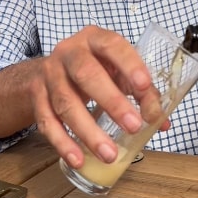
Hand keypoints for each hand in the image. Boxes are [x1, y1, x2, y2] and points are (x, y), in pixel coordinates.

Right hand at [29, 26, 167, 167]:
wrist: (50, 70)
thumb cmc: (94, 68)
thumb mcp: (117, 70)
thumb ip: (142, 91)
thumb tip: (160, 120)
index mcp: (94, 38)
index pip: (112, 45)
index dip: (129, 64)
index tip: (145, 86)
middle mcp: (69, 52)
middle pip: (86, 74)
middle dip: (112, 102)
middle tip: (133, 126)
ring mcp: (50, 74)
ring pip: (65, 103)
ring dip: (89, 131)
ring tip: (110, 154)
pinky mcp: (37, 97)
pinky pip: (47, 122)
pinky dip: (63, 143)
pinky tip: (79, 159)